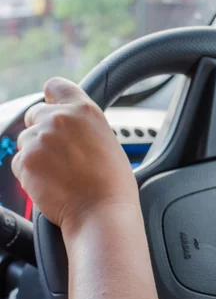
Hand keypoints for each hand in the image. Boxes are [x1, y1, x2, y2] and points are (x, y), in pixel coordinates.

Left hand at [11, 78, 137, 234]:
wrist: (102, 212)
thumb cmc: (112, 183)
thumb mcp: (107, 140)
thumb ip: (83, 125)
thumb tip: (68, 124)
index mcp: (84, 110)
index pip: (55, 86)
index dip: (53, 99)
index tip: (55, 109)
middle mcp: (59, 119)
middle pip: (35, 114)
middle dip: (43, 130)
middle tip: (62, 154)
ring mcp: (39, 139)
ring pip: (26, 140)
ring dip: (37, 154)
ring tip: (61, 173)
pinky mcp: (26, 161)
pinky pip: (19, 161)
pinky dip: (31, 172)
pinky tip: (52, 182)